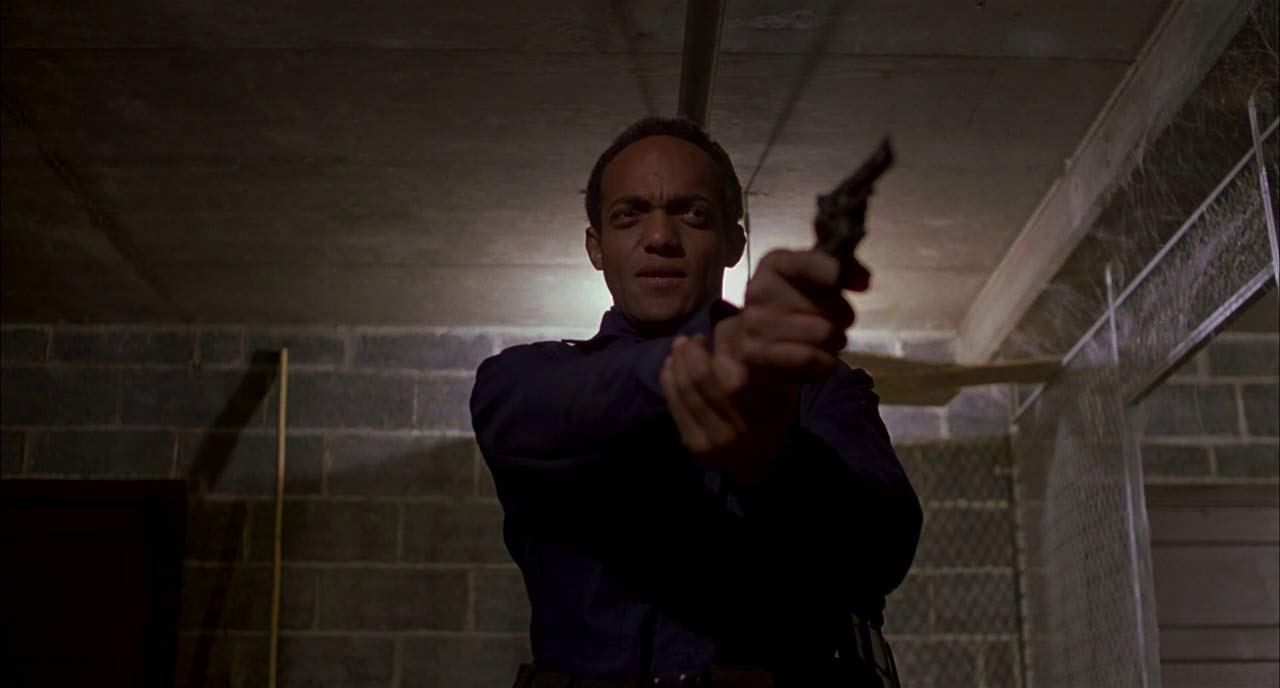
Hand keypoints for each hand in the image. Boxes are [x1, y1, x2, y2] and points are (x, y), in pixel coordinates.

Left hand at [659, 333, 796, 484]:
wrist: (763, 466)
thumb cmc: (774, 420)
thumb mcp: (784, 393)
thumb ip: (766, 368)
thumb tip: (740, 335)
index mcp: (763, 410)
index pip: (732, 368)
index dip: (718, 345)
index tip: (715, 332)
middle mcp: (738, 427)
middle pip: (703, 377)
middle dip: (692, 351)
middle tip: (692, 338)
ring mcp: (714, 439)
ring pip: (686, 390)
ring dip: (678, 362)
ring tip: (679, 347)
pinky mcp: (695, 445)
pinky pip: (675, 406)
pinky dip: (668, 381)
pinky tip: (670, 366)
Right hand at [714, 249, 856, 381]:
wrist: (748, 346)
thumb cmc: (791, 309)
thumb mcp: (812, 283)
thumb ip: (844, 272)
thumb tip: (864, 280)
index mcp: (775, 264)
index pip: (813, 263)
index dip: (842, 275)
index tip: (862, 285)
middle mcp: (760, 290)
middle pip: (828, 306)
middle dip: (842, 319)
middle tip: (833, 324)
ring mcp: (755, 323)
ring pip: (823, 334)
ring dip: (835, 344)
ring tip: (826, 344)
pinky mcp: (757, 355)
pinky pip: (810, 358)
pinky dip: (825, 364)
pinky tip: (820, 362)